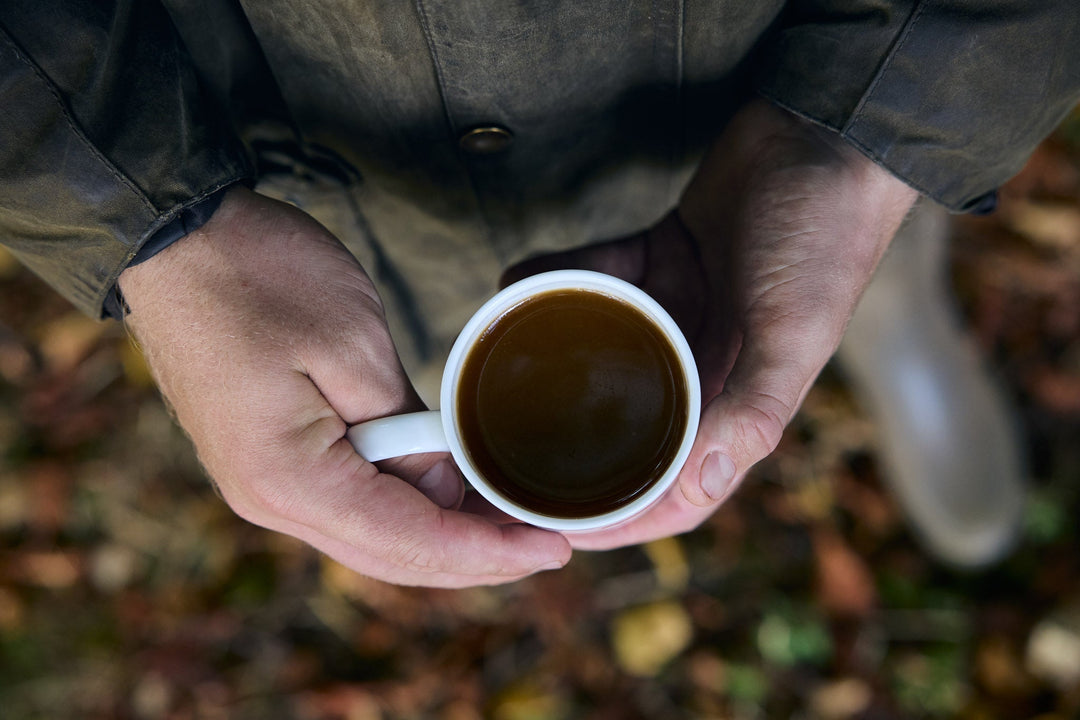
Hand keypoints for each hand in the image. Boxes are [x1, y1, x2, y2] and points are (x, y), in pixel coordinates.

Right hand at [119, 187, 569, 585]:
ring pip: (372, 535)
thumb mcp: (354, 346)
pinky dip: (407, 508)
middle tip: (546, 546)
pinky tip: (450, 495)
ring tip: (512, 526)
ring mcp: (263, 483)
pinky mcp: (268, 458)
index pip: (408, 541)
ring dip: (443, 536)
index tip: (550, 550)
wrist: (172, 239)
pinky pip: (350, 503)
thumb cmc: (259, 276)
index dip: (486, 552)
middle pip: (391, 555)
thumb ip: (407, 431)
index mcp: (288, 479)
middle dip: (473, 557)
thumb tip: (445, 489)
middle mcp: (271, 500)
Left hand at [503, 99, 917, 548]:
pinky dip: (560, 278)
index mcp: (738, 398)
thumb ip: (754, 410)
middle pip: (627, 425)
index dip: (619, 515)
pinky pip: (597, 278)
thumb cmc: (821, 239)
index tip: (554, 527)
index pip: (676, 484)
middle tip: (501, 455)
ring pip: (603, 351)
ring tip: (493, 361)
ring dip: (553, 356)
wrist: (823, 136)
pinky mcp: (658, 259)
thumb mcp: (794, 333)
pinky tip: (517, 281)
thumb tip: (700, 487)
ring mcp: (677, 312)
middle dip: (568, 445)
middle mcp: (704, 364)